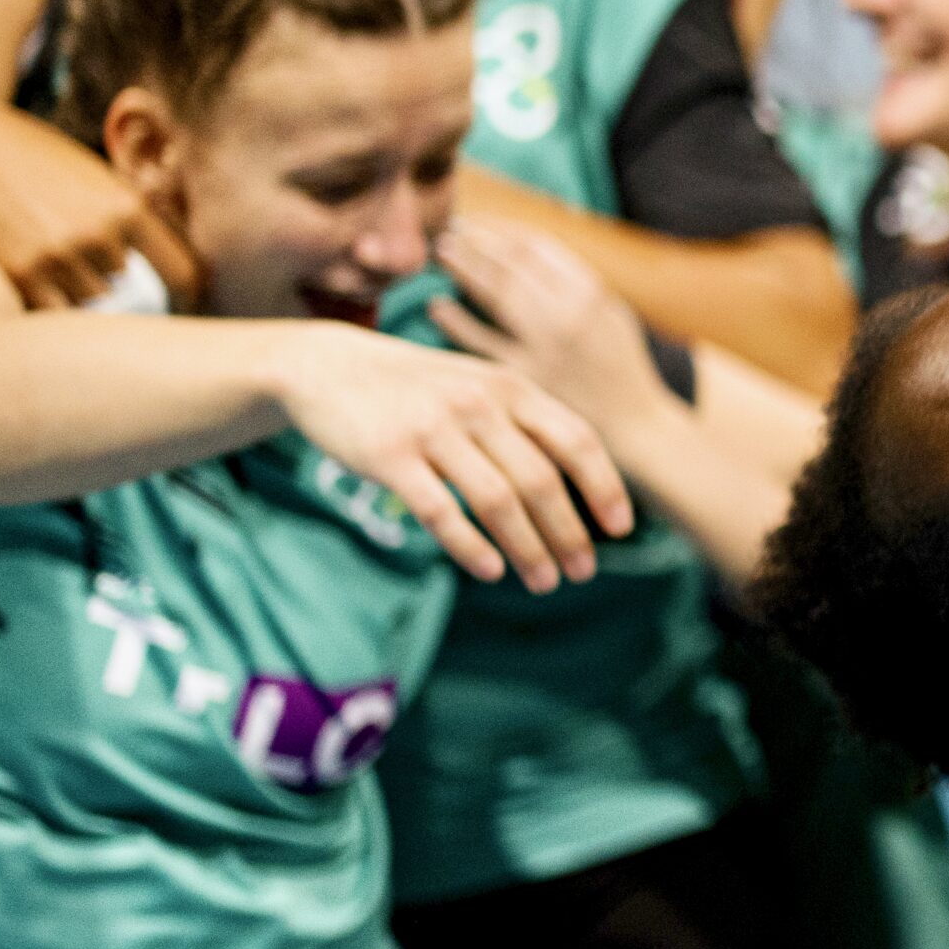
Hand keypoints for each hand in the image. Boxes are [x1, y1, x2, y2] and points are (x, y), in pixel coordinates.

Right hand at [0, 102, 203, 308]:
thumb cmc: (41, 160)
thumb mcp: (101, 176)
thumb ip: (136, 217)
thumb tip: (180, 265)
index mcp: (131, 207)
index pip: (186, 274)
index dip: (187, 294)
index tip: (181, 301)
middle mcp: (101, 235)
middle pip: (135, 291)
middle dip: (121, 285)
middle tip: (95, 268)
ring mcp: (61, 257)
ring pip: (93, 301)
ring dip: (82, 291)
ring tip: (58, 261)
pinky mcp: (22, 273)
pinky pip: (55, 311)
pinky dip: (51, 302)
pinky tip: (39, 279)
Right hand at [268, 327, 634, 590]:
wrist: (327, 367)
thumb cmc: (417, 387)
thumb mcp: (479, 385)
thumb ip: (525, 422)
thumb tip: (577, 480)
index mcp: (510, 387)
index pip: (576, 441)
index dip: (603, 487)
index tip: (620, 529)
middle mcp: (478, 405)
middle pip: (542, 480)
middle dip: (570, 532)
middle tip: (584, 571)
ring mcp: (434, 429)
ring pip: (498, 502)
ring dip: (528, 549)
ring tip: (545, 581)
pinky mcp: (390, 456)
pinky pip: (440, 512)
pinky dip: (471, 546)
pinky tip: (491, 571)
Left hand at [429, 219, 678, 440]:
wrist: (634, 422)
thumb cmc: (620, 364)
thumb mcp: (612, 312)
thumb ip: (577, 280)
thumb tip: (529, 245)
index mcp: (591, 292)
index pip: (535, 246)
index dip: (500, 229)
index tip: (478, 223)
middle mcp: (569, 315)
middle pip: (511, 263)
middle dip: (476, 241)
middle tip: (450, 230)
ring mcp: (546, 347)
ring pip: (495, 294)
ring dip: (464, 268)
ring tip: (443, 254)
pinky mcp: (526, 378)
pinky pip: (481, 343)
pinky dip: (455, 320)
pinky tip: (437, 305)